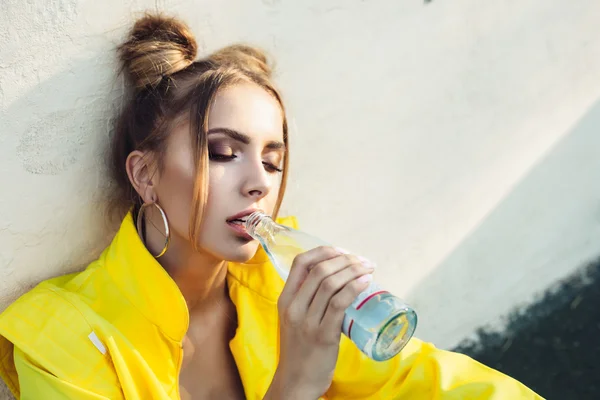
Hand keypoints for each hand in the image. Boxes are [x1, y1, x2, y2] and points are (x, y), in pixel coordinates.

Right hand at [265, 246, 374, 398]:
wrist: (296, 382)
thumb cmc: (299, 350)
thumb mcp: (294, 320)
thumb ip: (306, 301)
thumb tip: (335, 280)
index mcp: (285, 300)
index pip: (300, 262)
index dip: (324, 252)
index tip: (343, 253)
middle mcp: (293, 307)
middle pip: (320, 270)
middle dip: (346, 260)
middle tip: (363, 261)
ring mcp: (307, 321)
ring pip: (330, 284)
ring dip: (353, 271)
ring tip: (368, 268)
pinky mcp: (323, 335)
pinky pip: (338, 303)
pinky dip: (354, 288)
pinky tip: (365, 282)